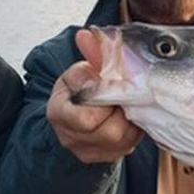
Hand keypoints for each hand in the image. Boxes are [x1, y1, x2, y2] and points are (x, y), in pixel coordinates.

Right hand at [46, 29, 142, 163]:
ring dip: (132, 120)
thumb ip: (88, 57)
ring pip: (124, 140)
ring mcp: (89, 152)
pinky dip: (135, 128)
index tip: (110, 88)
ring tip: (128, 104)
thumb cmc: (76, 90)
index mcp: (59, 114)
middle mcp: (71, 138)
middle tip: (127, 95)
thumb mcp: (78, 71)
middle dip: (123, 111)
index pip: (86, 119)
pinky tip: (130, 115)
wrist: (71, 117)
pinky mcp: (106, 158)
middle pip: (110, 132)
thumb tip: (87, 35)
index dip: (105, 103)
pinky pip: (130, 145)